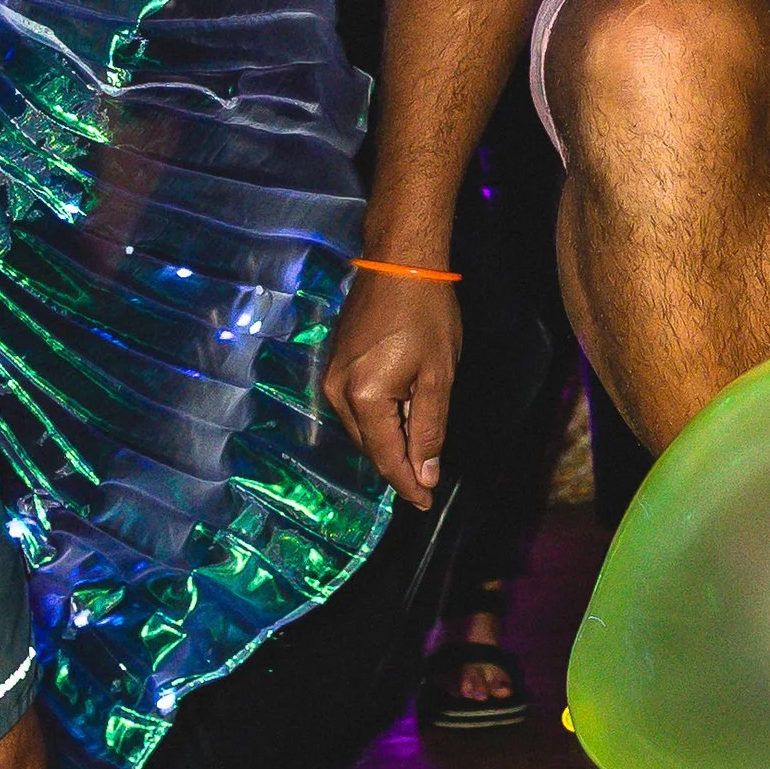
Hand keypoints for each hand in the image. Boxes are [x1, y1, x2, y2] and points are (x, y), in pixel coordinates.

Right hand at [322, 265, 459, 503]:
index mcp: (365, 398)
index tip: (425, 504)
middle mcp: (337, 393)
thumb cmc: (427, 316)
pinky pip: (355, 408)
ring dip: (388, 443)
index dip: (407, 484)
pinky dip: (378, 421)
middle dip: (397, 466)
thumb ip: (429, 429)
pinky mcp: (334, 365)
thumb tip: (423, 474)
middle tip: (426, 483)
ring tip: (418, 455)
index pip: (386, 456)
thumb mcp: (438, 377)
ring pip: (361, 429)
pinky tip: (400, 421)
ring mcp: (331, 378)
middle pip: (369, 446)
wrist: (399, 264)